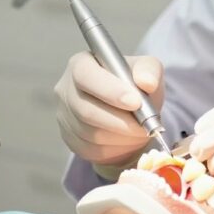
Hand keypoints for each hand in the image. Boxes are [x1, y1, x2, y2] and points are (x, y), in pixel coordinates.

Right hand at [55, 52, 164, 167]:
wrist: (129, 112)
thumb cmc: (135, 86)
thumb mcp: (147, 69)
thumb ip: (149, 70)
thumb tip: (146, 82)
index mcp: (81, 64)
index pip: (86, 76)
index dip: (109, 90)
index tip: (135, 102)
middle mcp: (66, 88)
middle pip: (85, 109)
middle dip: (119, 121)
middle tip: (144, 126)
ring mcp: (64, 115)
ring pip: (90, 133)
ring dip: (120, 136)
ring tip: (139, 131)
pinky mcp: (68, 138)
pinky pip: (90, 149)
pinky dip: (114, 149)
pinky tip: (127, 141)